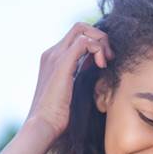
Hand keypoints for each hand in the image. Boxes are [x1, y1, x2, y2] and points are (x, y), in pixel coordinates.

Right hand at [25, 21, 114, 138]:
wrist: (43, 126)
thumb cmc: (59, 116)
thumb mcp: (74, 90)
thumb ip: (82, 74)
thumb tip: (96, 65)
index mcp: (53, 59)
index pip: (77, 37)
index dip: (95, 43)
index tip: (105, 62)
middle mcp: (52, 53)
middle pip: (80, 27)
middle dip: (100, 37)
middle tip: (109, 58)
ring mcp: (55, 56)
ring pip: (82, 29)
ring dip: (101, 41)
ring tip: (106, 62)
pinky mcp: (62, 63)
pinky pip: (84, 41)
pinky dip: (98, 49)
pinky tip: (101, 65)